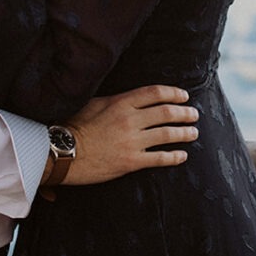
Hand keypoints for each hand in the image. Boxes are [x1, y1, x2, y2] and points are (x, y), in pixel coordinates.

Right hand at [59, 85, 198, 184]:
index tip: (184, 96)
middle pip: (166, 112)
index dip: (173, 93)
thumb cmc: (73, 126)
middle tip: (194, 114)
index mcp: (121, 102)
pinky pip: (159, 158)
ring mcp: (131, 141)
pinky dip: (174, 156)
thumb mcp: (93, 103)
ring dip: (184, 133)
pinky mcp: (130, 162)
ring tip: (193, 132)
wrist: (61, 153)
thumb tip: (129, 98)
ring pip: (167, 134)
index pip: (155, 93)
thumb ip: (114, 100)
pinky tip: (182, 155)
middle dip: (184, 113)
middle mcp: (130, 119)